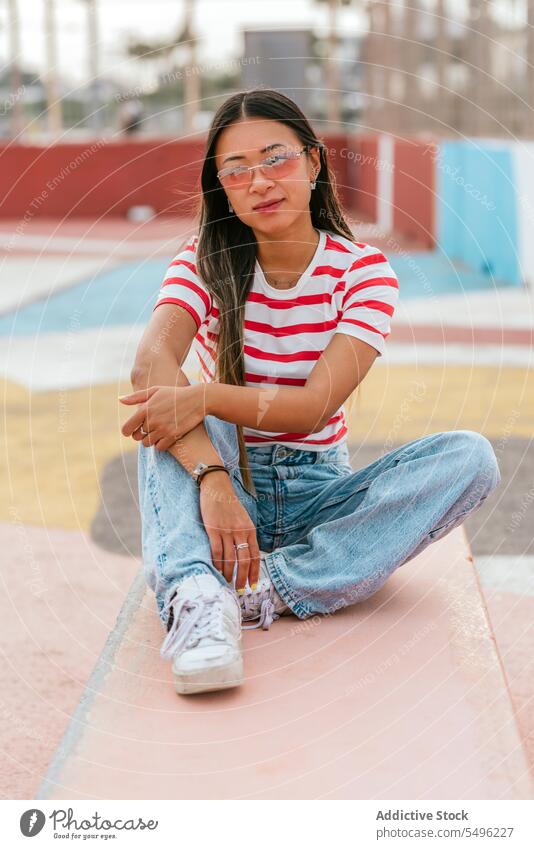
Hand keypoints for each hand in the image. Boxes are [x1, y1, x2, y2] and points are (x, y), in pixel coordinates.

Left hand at [119, 384, 206, 449]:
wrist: (197, 399)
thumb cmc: (175, 394)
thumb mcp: (155, 391)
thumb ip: (136, 397)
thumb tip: (120, 400)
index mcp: (145, 409)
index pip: (127, 428)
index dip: (127, 431)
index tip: (131, 431)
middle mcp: (152, 420)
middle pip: (137, 437)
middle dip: (140, 434)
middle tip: (148, 429)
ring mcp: (162, 429)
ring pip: (147, 443)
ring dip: (150, 440)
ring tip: (157, 432)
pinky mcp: (173, 436)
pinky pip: (159, 447)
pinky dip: (160, 444)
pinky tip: (165, 437)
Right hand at [199, 471, 259, 592]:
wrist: (217, 487)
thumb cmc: (229, 504)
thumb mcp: (243, 519)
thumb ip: (245, 535)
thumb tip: (245, 555)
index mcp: (250, 530)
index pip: (255, 556)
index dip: (253, 573)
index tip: (252, 585)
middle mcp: (241, 532)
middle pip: (244, 561)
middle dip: (242, 578)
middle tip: (238, 589)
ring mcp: (227, 531)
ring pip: (230, 559)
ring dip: (228, 573)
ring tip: (226, 581)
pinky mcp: (213, 530)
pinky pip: (216, 552)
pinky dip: (217, 563)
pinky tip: (216, 570)